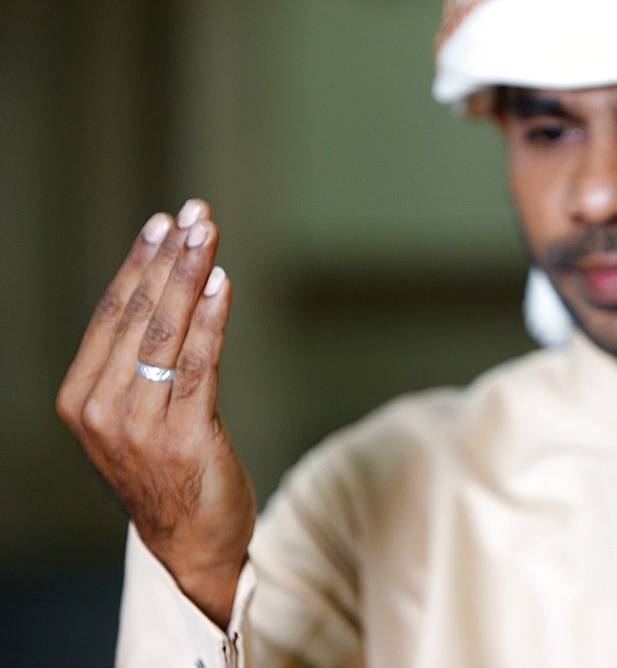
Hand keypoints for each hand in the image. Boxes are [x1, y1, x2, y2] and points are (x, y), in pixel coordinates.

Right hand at [57, 199, 254, 627]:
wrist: (192, 545)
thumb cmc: (167, 474)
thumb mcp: (134, 419)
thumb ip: (137, 368)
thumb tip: (164, 296)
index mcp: (83, 399)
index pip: (112, 314)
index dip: (139, 262)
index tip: (164, 222)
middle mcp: (104, 409)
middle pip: (139, 314)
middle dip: (170, 257)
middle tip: (195, 213)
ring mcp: (141, 425)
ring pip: (168, 332)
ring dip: (191, 276)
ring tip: (208, 233)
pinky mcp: (185, 436)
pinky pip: (199, 364)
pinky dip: (211, 320)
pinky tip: (221, 285)